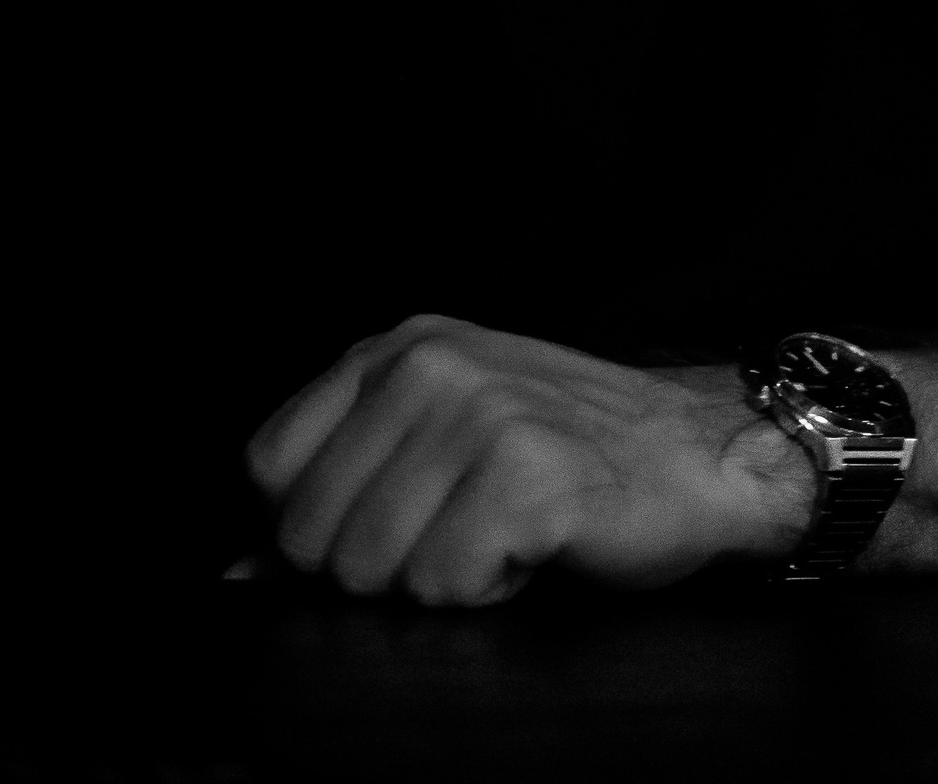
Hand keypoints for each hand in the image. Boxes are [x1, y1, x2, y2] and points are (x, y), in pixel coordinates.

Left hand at [246, 317, 814, 604]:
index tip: (391, 522)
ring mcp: (479, 414)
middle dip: (379, 566)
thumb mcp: (442, 438)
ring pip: (372, 571)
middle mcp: (430, 364)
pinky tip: (535, 549)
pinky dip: (489, 591)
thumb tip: (235, 575)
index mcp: (399, 346)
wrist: (701, 454)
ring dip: (439, 579)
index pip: (267, 468)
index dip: (314, 526)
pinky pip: (443, 586)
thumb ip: (342, 488)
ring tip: (502, 534)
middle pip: (313, 536)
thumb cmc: (570, 455)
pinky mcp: (526, 475)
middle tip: (461, 530)